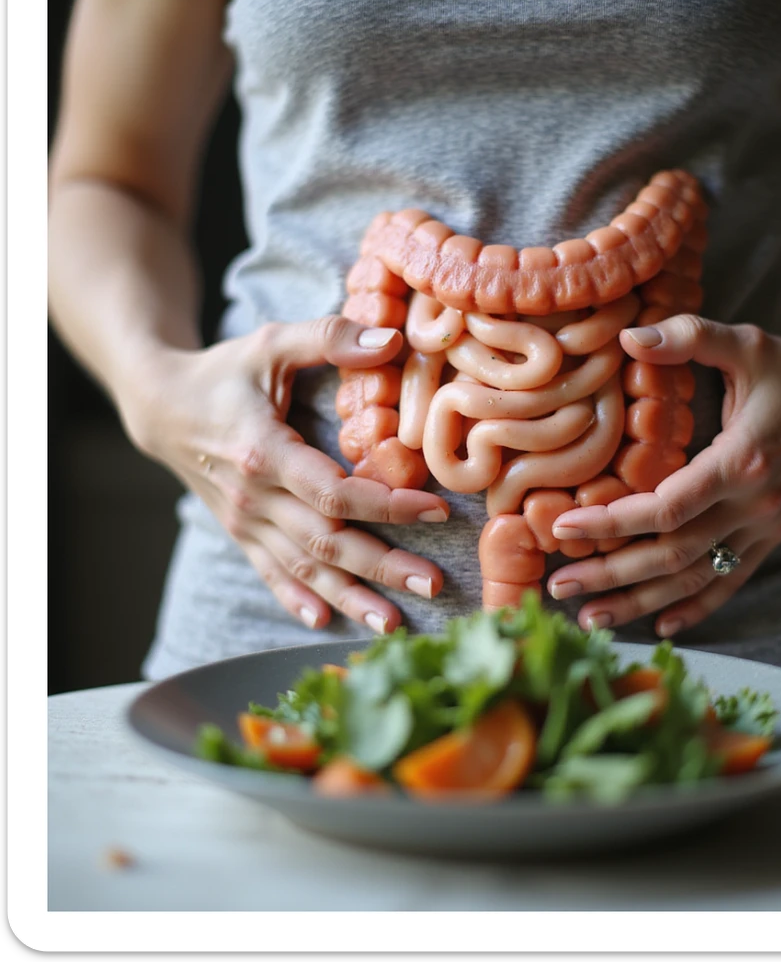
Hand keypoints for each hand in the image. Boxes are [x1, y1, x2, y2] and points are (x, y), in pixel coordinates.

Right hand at [122, 316, 448, 633]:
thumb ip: (328, 339)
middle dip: (382, 566)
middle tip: (434, 584)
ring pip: (303, 569)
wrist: (161, 407)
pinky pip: (271, 575)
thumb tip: (393, 341)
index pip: (334, 492)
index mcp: (265, 453)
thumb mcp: (271, 344)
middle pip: (326, 542)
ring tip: (394, 624)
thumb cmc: (224, 373)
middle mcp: (254, 498)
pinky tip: (324, 623)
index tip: (436, 510)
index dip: (387, 505)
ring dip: (350, 598)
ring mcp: (245, 523)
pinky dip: (297, 601)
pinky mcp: (241, 535)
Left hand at [546, 313, 780, 636]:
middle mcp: (755, 505)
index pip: (666, 507)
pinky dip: (696, 607)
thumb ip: (690, 337)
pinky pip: (730, 581)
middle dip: (611, 574)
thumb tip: (629, 336)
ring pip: (696, 578)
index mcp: (742, 460)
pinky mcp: (773, 537)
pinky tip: (661, 626)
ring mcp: (766, 529)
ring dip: (642, 602)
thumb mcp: (747, 343)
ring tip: (591, 618)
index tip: (563, 527)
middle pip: (672, 554)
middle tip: (559, 585)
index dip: (612, 522)